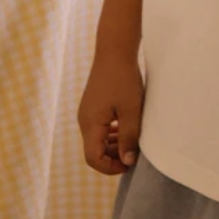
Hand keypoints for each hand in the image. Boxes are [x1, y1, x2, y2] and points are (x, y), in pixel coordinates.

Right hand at [77, 48, 143, 174]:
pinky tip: (127, 128)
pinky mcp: (93, 105)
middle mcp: (84, 120)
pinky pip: (99, 127)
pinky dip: (112, 133)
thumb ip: (129, 137)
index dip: (110, 168)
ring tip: (133, 142)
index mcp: (90, 124)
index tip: (129, 165)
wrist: (114, 51)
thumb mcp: (131, 110)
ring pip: (98, 138)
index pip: (93, 159)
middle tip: (134, 154)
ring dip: (114, 145)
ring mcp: (87, 112)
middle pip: (94, 150)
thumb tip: (127, 162)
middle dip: (113, 157)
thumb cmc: (124, 79)